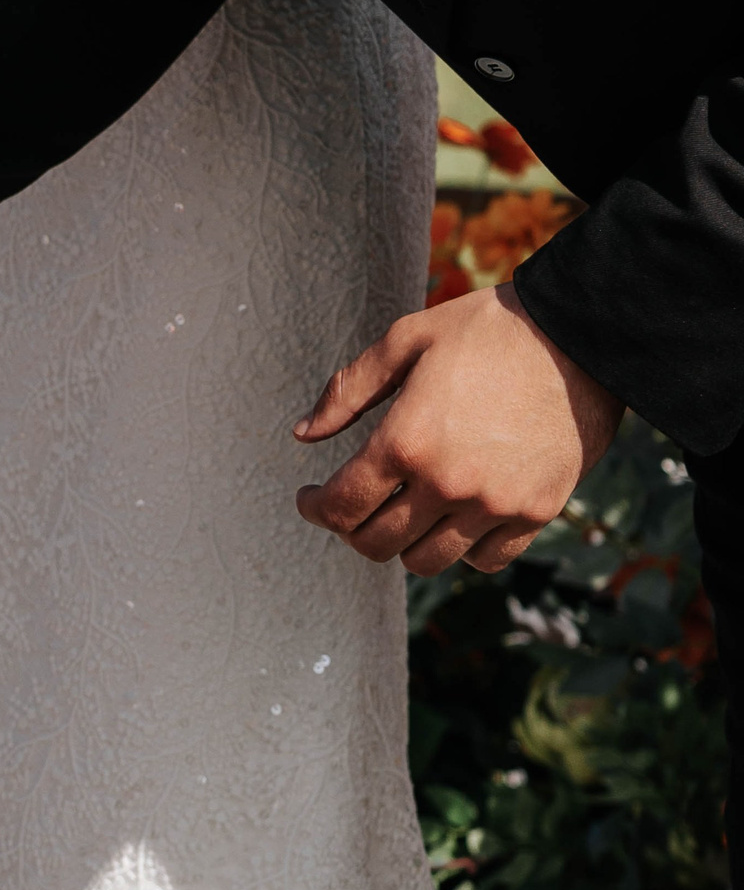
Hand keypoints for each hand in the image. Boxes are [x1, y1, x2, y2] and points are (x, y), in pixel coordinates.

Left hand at [294, 283, 624, 574]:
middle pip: (376, 544)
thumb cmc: (490, 328)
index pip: (340, 507)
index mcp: (406, 442)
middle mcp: (448, 483)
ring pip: (427, 560)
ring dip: (404, 542)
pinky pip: (486, 559)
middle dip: (352, 528)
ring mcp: (495, 504)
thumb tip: (303, 434)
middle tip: (354, 505)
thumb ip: (348, 390)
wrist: (587, 333)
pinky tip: (454, 519)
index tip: (311, 498)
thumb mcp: (407, 340)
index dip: (315, 508)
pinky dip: (462, 548)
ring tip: (403, 512)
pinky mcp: (537, 511)